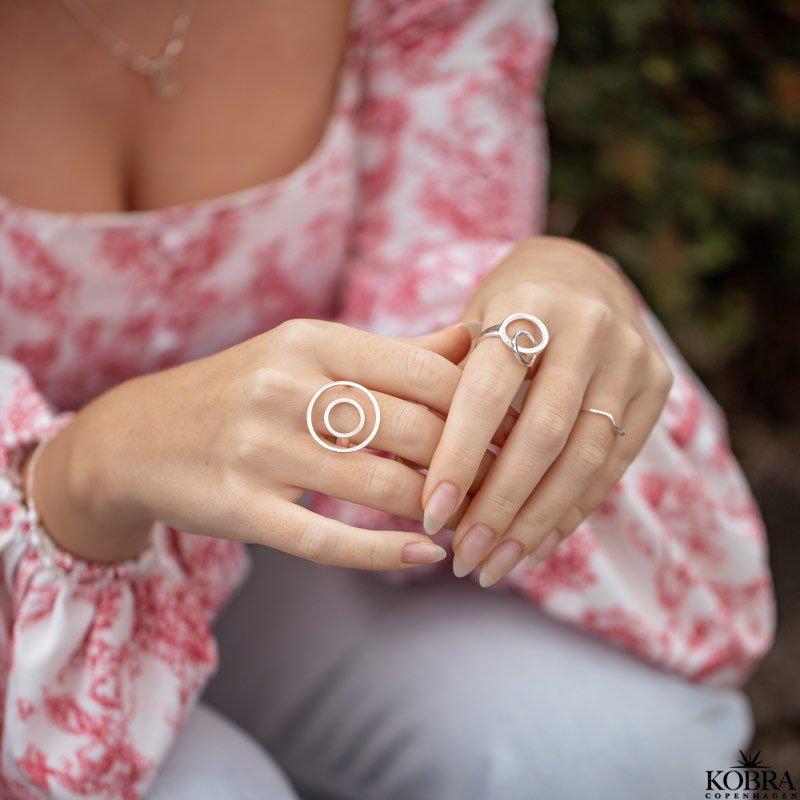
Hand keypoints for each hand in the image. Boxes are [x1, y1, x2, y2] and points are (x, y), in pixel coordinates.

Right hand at [31, 319, 479, 569]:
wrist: (140, 436)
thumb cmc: (245, 390)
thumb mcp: (311, 353)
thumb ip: (395, 352)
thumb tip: (473, 340)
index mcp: (314, 340)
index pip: (427, 373)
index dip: (481, 410)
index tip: (511, 435)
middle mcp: (288, 386)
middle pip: (415, 430)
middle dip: (470, 464)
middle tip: (500, 485)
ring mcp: (261, 449)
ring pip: (383, 485)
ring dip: (437, 508)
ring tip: (467, 517)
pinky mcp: (242, 507)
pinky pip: (329, 538)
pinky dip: (386, 553)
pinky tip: (425, 556)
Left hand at [420, 236, 673, 585]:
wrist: (581, 277)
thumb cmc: (505, 312)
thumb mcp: (469, 329)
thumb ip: (442, 387)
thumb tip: (402, 472)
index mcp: (529, 302)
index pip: (490, 389)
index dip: (459, 454)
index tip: (431, 513)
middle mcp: (589, 326)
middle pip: (543, 434)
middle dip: (501, 505)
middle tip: (465, 556)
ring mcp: (632, 357)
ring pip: (583, 459)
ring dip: (536, 523)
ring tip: (495, 565)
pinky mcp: (658, 388)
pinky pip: (614, 466)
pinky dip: (571, 512)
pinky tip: (537, 546)